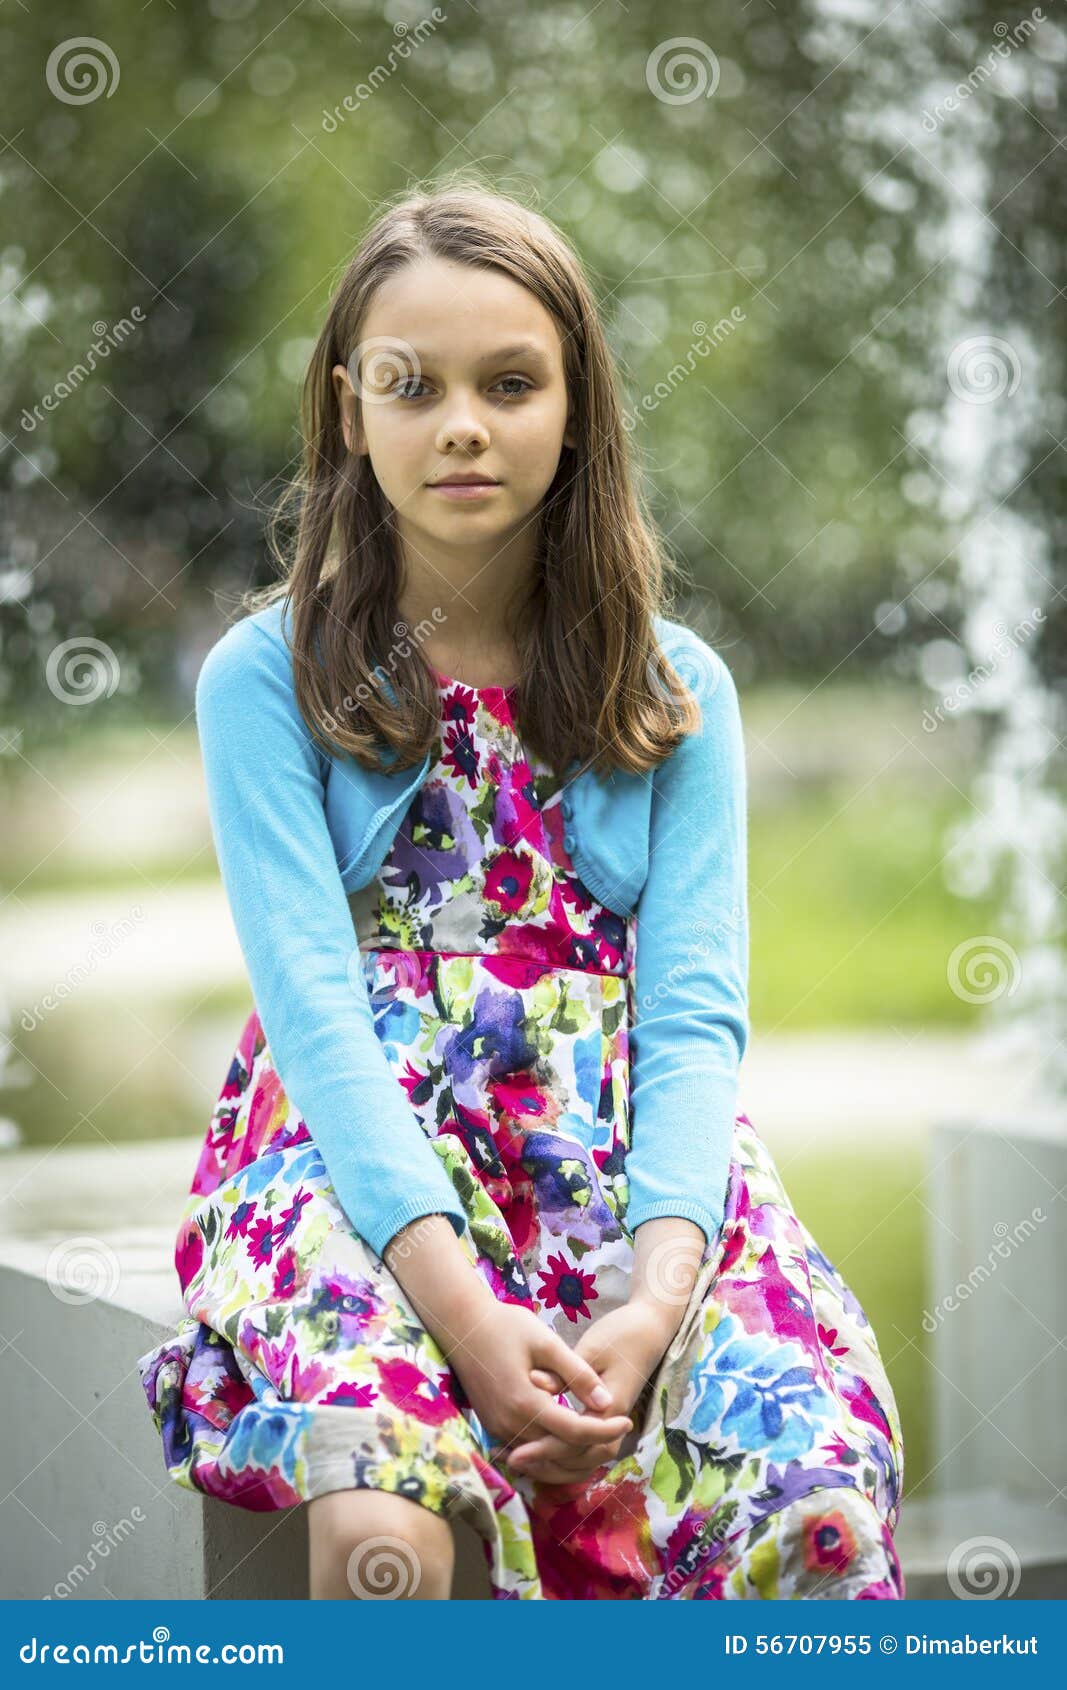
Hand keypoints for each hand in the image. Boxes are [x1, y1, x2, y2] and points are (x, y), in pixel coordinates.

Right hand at [443, 1299, 633, 1464]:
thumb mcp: (546, 1342)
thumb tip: (607, 1403)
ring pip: (543, 1454)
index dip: (605, 1430)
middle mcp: (510, 1425)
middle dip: (592, 1446)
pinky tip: (571, 1435)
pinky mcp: (493, 1426)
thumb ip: (577, 1373)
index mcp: (525, 1403)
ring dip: (572, 1450)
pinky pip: (528, 1447)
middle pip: (560, 1451)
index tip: (628, 1422)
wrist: (462, 1325)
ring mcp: (498, 1428)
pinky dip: (552, 1446)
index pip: (574, 1432)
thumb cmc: (506, 1326)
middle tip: (620, 1430)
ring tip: (602, 1435)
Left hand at [504, 1302, 676, 1485]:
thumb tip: (533, 1383)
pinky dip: (566, 1459)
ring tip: (525, 1463)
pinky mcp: (606, 1420)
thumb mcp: (591, 1348)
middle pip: (581, 1460)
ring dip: (556, 1466)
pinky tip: (543, 1452)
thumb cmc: (621, 1335)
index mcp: (609, 1407)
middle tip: (513, 1462)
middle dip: (547, 1465)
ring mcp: (611, 1424)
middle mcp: (612, 1424)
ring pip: (585, 1461)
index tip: (516, 1454)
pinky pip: (587, 1451)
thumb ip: (565, 1372)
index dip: (544, 1450)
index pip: (574, 1440)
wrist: (649, 1331)